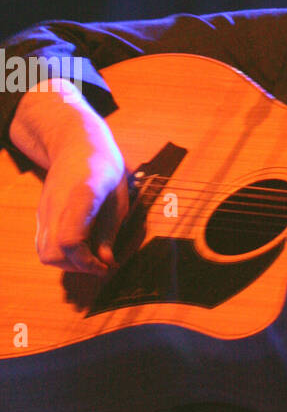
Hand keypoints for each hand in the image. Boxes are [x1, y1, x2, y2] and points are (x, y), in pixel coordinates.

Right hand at [11, 83, 129, 275]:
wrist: (76, 144)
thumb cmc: (105, 169)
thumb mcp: (119, 198)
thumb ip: (110, 231)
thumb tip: (106, 263)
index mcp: (81, 196)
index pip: (70, 241)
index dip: (87, 262)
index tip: (106, 266)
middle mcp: (56, 206)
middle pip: (54, 254)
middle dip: (80, 268)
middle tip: (101, 263)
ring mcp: (45, 210)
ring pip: (45, 253)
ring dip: (69, 264)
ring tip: (91, 257)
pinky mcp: (41, 215)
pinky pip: (44, 245)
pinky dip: (61, 255)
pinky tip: (80, 247)